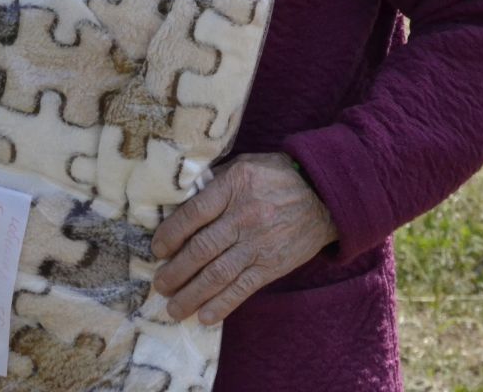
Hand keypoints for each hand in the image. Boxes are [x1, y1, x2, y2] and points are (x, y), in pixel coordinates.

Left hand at [150, 152, 336, 324]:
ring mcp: (259, 244)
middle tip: (159, 284)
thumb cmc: (277, 177)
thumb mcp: (244, 165)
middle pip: (202, 248)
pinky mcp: (272, 265)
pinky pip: (243, 288)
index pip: (194, 214)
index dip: (171, 234)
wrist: (325, 196)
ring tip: (173, 308)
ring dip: (192, 294)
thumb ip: (215, 180)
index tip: (157, 249)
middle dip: (176, 271)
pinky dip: (223, 305)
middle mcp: (244, 217)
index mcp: (233, 187)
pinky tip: (204, 316)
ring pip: (218, 274)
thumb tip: (181, 197)